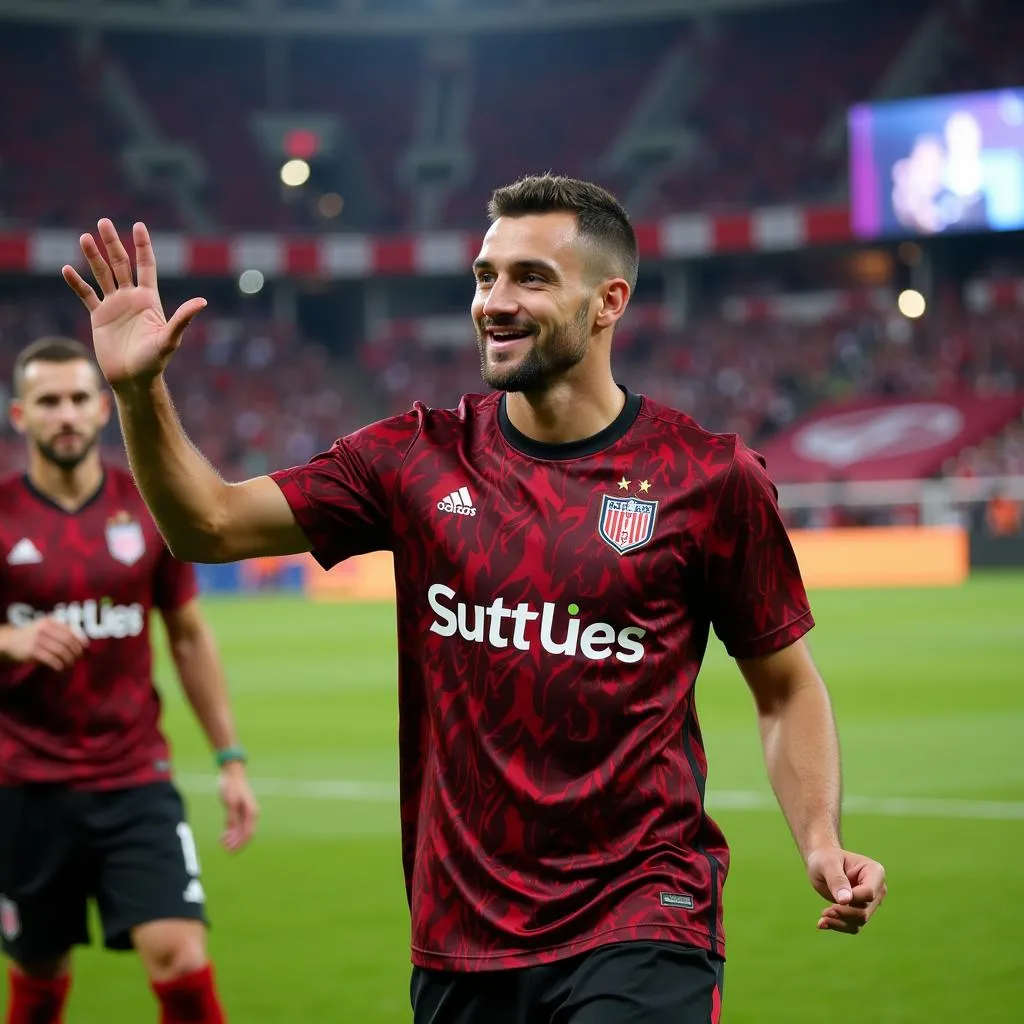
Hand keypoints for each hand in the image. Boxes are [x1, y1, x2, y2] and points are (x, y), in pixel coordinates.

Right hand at [0, 619, 87, 671]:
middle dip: (75, 651)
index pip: (70, 631)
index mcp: (50, 621)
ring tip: (70, 664)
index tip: (84, 647)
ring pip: (60, 650)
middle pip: (67, 641)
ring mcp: (37, 639)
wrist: (9, 641)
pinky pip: (50, 658)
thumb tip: (83, 642)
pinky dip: (58, 664)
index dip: (79, 640)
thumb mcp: (45, 628)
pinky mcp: (32, 650)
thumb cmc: (32, 636)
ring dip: (68, 659)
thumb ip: (60, 632)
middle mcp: (44, 628)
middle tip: (78, 658)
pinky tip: (60, 668)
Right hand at [62, 219, 206, 391]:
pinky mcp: (99, 317)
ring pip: (102, 275)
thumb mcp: (169, 339)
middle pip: (121, 264)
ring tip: (84, 237)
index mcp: (149, 299)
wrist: (133, 379)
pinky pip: (86, 295)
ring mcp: (114, 306)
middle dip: (113, 244)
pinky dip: (77, 283)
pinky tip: (67, 269)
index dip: (142, 246)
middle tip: (103, 221)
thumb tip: (202, 302)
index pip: (146, 266)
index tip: (138, 226)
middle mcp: (131, 298)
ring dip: (93, 257)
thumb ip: (183, 319)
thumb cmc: (154, 362)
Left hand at [217, 760, 258, 853]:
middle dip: (236, 843)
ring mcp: (244, 812)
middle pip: (245, 834)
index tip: (231, 851)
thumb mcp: (230, 802)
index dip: (240, 844)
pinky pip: (236, 825)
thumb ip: (231, 817)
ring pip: (240, 831)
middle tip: (225, 850)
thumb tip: (232, 832)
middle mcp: (250, 814)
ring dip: (233, 839)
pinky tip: (222, 837)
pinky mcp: (238, 810)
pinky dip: (230, 832)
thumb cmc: (231, 786)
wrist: (231, 773)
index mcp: (252, 812)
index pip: (248, 833)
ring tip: (222, 844)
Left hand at [806, 845, 886, 934]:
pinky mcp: (860, 910)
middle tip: (825, 912)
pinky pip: (853, 925)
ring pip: (860, 921)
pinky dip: (838, 925)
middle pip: (865, 911)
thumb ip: (836, 879)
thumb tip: (845, 901)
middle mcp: (877, 889)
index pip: (869, 893)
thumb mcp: (827, 864)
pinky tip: (822, 923)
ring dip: (840, 922)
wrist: (819, 864)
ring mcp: (870, 902)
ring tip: (823, 917)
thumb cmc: (825, 858)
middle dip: (844, 913)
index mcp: (875, 871)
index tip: (837, 899)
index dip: (852, 899)